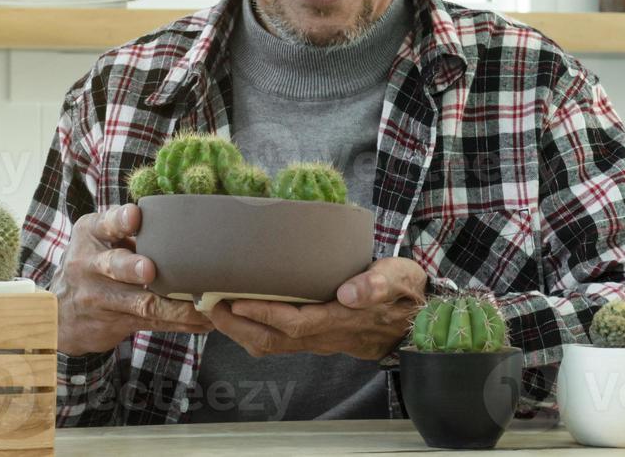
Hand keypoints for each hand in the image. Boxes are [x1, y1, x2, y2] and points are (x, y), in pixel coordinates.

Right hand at [53, 203, 213, 354]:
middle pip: (114, 266)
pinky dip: (180, 323)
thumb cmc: (93, 261)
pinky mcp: (116, 322)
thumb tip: (173, 210)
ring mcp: (101, 298)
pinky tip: (204, 323)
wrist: (59, 312)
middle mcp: (90, 265)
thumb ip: (124, 224)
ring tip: (202, 307)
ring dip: (174, 307)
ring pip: (140, 303)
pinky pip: (151, 323)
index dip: (119, 221)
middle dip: (132, 267)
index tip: (134, 216)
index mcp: (91, 234)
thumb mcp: (96, 237)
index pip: (105, 225)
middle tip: (150, 269)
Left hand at [205, 256, 426, 360]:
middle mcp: (325, 335)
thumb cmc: (405, 293)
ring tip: (214, 310)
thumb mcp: (400, 278)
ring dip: (238, 331)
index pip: (295, 322)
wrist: (416, 322)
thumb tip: (347, 293)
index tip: (235, 299)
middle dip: (237, 325)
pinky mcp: (315, 337)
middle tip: (209, 304)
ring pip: (271, 345)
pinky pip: (277, 342)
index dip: (263, 313)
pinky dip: (251, 331)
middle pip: (273, 340)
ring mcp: (319, 340)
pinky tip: (237, 315)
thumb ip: (377, 283)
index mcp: (342, 320)